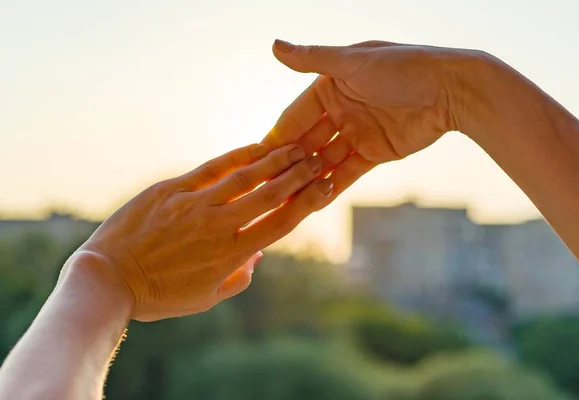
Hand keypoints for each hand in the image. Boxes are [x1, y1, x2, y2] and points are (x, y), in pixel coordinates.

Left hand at [60, 144, 331, 321]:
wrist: (109, 279)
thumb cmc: (160, 295)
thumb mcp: (206, 297)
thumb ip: (239, 277)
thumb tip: (257, 253)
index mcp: (231, 254)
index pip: (281, 222)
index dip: (308, 201)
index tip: (327, 187)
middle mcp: (219, 225)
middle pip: (270, 193)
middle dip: (299, 174)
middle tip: (318, 159)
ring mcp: (195, 204)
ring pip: (245, 176)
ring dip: (275, 160)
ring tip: (296, 148)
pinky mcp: (172, 189)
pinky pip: (212, 168)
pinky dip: (237, 156)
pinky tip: (256, 147)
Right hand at [262, 40, 474, 198]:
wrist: (451, 90)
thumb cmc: (404, 67)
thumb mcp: (354, 62)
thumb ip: (313, 60)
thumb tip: (274, 46)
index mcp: (329, 88)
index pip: (294, 117)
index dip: (276, 138)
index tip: (255, 159)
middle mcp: (339, 111)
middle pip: (306, 142)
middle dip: (289, 164)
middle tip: (266, 188)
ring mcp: (355, 133)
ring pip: (324, 161)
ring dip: (307, 179)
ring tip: (285, 200)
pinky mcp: (373, 153)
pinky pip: (347, 172)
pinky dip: (331, 185)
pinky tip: (313, 201)